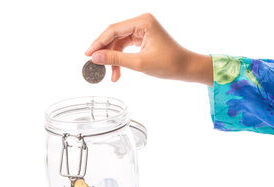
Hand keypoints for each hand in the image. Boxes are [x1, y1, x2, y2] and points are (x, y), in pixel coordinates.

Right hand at [85, 13, 212, 85]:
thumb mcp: (139, 63)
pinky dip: (121, 60)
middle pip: (115, 35)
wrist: (186, 69)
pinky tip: (117, 73)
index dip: (99, 42)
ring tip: (111, 76)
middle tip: (94, 65)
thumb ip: (116, 59)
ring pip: (119, 44)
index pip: (114, 30)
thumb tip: (95, 57)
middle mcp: (142, 22)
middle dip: (105, 52)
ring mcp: (142, 30)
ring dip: (114, 60)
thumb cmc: (169, 64)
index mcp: (143, 22)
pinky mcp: (143, 39)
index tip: (87, 54)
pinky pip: (126, 48)